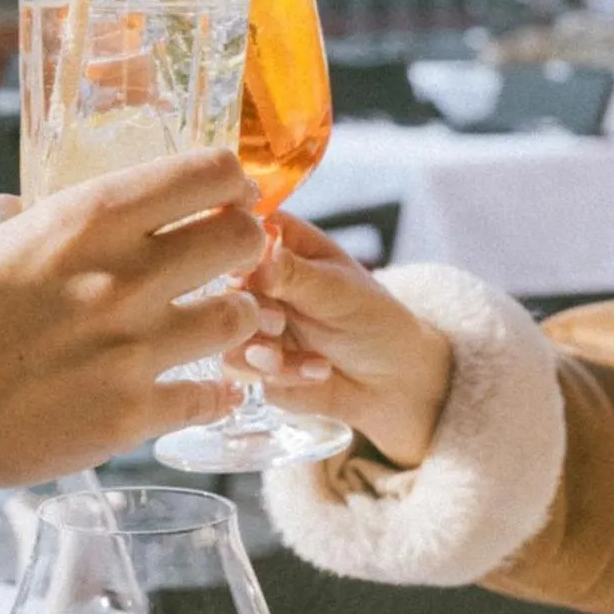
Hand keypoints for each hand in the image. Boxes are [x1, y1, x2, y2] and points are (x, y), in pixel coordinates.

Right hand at [0, 150, 264, 493]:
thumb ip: (2, 214)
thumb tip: (27, 214)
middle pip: (243, 240)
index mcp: (80, 218)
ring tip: (214, 322)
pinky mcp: (128, 419)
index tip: (223, 190)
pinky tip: (199, 388)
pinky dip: (213, 391)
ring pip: (239, 319)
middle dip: (245, 242)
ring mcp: (132, 351)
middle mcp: (121, 277)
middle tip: (227, 255)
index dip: (226, 178)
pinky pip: (209, 398)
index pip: (204, 173)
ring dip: (235, 316)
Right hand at [229, 213, 452, 468]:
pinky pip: (244, 373)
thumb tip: (257, 256)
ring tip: (292, 356)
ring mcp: (251, 325)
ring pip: (223, 335)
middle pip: (219, 287)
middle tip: (277, 322)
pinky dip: (283, 376)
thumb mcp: (340, 291)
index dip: (234, 252)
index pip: (235, 232)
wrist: (394, 381)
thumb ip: (294, 275)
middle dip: (247, 311)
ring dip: (259, 350)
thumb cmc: (374, 319)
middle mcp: (256, 282)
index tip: (248, 273)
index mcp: (277, 244)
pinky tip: (319, 372)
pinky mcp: (253, 366)